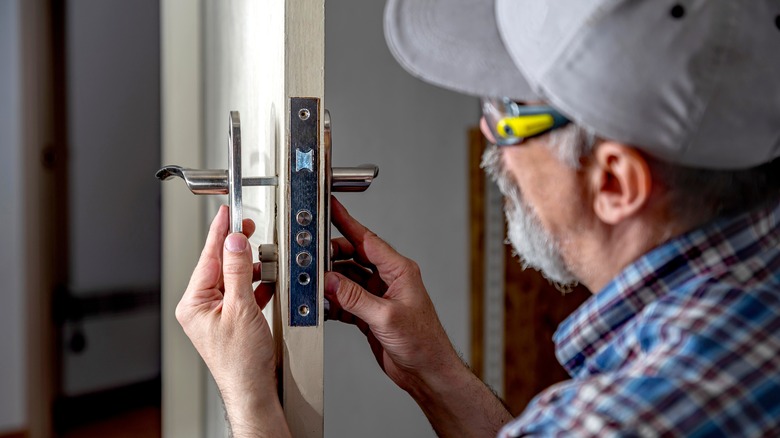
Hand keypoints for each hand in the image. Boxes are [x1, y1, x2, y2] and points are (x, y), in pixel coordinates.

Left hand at [176, 205, 289, 436]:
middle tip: (248, 229)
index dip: (219, 233)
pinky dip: (255, 285)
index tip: (226, 213)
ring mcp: (215, 315)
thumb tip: (235, 242)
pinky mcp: (230, 321)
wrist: (253, 389)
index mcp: (193, 303)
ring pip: (233, 279)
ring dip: (250, 268)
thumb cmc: (241, 361)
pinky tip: (266, 281)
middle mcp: (200, 308)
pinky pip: (241, 294)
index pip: (208, 258)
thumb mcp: (242, 307)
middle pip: (219, 266)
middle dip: (237, 249)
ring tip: (263, 259)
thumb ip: (239, 270)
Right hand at [325, 198, 511, 436]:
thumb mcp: (386, 317)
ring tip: (315, 283)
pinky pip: (346, 299)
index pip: (367, 240)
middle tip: (312, 258)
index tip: (331, 208)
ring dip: (331, 281)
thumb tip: (331, 280)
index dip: (347, 222)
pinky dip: (333, 301)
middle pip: (353, 257)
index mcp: (399, 271)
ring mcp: (378, 296)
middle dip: (331, 256)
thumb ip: (355, 297)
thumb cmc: (423, 342)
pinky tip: (324, 304)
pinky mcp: (370, 313)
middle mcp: (388, 280)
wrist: (427, 371)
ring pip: (347, 279)